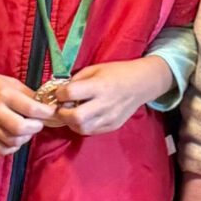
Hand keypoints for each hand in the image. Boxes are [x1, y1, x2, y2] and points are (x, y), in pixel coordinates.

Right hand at [0, 58, 54, 155]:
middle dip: (36, 127)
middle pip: (22, 128)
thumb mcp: (8, 81)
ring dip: (26, 137)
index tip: (52, 112)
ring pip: (13, 141)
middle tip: (38, 122)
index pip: (32, 109)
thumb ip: (27, 94)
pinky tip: (15, 138)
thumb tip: (46, 105)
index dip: (47, 113)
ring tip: (26, 129)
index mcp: (4, 94)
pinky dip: (13, 146)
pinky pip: (2, 149)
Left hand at [52, 56, 171, 136]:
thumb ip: (77, 80)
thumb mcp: (95, 69)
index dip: (60, 93)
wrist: (141, 84)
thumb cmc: (117, 73)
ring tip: (72, 114)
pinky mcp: (113, 125)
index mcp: (99, 86)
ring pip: (82, 128)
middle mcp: (105, 103)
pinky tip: (83, 118)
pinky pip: (91, 131)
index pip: (70, 93)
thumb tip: (60, 91)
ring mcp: (110, 117)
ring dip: (71, 122)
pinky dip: (82, 126)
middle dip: (62, 114)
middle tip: (62, 108)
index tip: (60, 93)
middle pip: (76, 117)